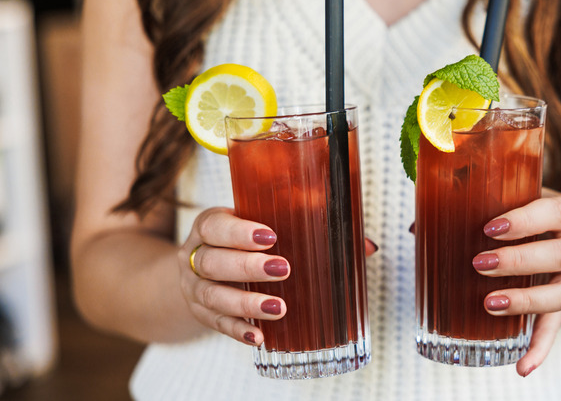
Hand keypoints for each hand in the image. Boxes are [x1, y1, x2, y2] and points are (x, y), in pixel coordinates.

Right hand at [180, 207, 378, 345]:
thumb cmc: (243, 242)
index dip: (239, 232)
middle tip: (283, 269)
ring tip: (278, 308)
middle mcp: (195, 256)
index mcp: (209, 226)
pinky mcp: (201, 314)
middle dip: (248, 267)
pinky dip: (237, 330)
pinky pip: (215, 325)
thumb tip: (366, 246)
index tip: (270, 236)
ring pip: (213, 296)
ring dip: (246, 303)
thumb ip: (309, 229)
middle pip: (214, 262)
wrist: (201, 267)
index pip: (215, 225)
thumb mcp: (262, 226)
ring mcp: (194, 288)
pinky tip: (258, 336)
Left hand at [474, 188, 560, 376]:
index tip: (490, 227)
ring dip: (526, 301)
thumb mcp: (520, 203)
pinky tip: (521, 366)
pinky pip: (555, 329)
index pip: (555, 212)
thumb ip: (478, 208)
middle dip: (518, 261)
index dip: (526, 221)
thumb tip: (417, 227)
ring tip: (490, 304)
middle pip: (558, 256)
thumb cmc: (537, 217)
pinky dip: (539, 349)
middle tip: (480, 264)